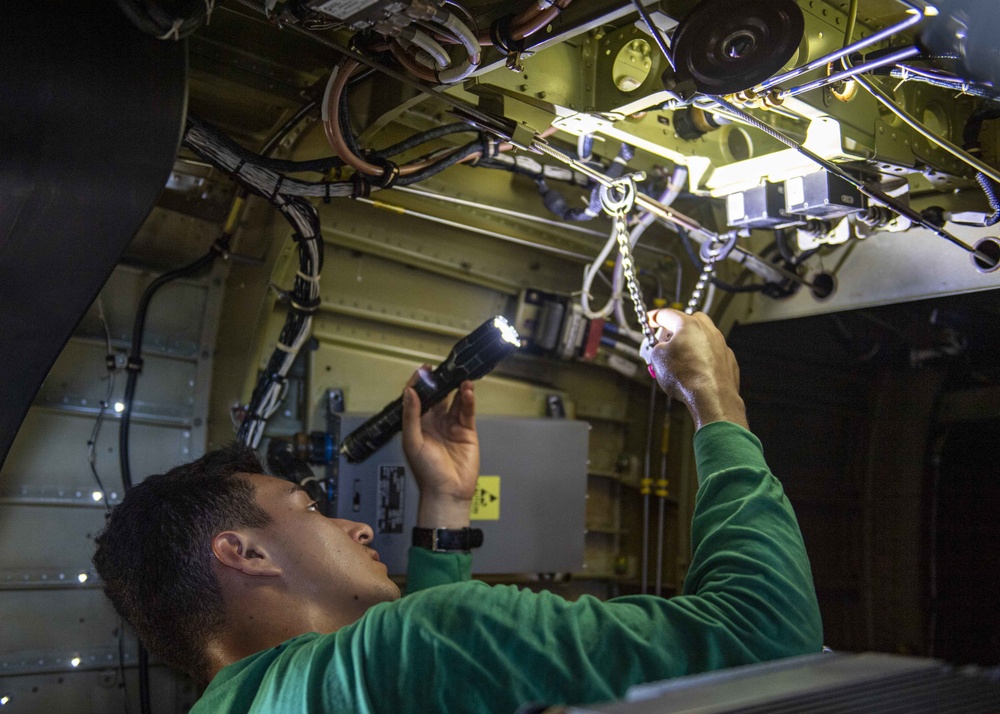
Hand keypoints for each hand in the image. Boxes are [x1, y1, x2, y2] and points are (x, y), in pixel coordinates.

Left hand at [401, 368, 479, 528]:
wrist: (448, 492)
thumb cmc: (427, 472)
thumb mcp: (413, 442)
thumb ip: (411, 416)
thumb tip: (409, 392)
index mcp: (418, 425)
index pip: (418, 398)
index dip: (420, 383)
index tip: (424, 370)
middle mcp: (434, 423)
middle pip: (438, 396)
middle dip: (441, 382)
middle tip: (445, 368)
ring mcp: (451, 426)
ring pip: (455, 401)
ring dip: (457, 388)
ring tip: (461, 376)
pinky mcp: (466, 431)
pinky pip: (467, 411)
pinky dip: (468, 400)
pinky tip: (467, 391)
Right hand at [647, 309, 747, 430]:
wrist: (712, 396)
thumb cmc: (685, 376)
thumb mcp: (657, 359)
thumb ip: (657, 347)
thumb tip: (661, 348)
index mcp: (688, 325)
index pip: (667, 314)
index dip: (654, 317)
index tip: (649, 321)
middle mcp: (708, 330)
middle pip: (689, 321)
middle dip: (676, 329)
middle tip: (666, 342)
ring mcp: (721, 344)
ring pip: (702, 338)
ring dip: (691, 344)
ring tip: (680, 360)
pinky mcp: (728, 360)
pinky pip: (712, 354)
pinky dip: (703, 359)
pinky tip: (696, 371)